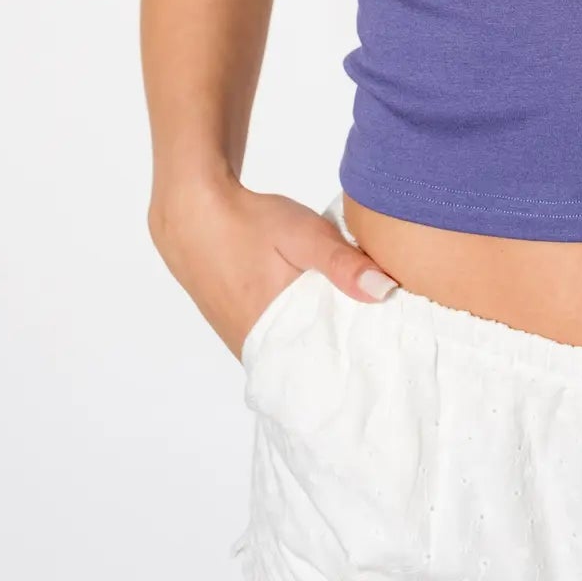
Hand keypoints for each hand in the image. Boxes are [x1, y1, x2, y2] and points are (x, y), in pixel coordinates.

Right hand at [148, 173, 400, 360]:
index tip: (388, 357)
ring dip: (320, 343)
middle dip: (342, 355)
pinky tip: (322, 317)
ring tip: (359, 331)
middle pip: (310, 363)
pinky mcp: (237, 329)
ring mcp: (243, 342)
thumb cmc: (249, 224)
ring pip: (294, 353)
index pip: (324, 368)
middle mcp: (255, 350)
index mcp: (274, 336)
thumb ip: (342, 263)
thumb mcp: (304, 234)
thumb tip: (385, 292)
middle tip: (380, 343)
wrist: (193, 214)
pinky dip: (300, 333)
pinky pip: (277, 342)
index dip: (356, 363)